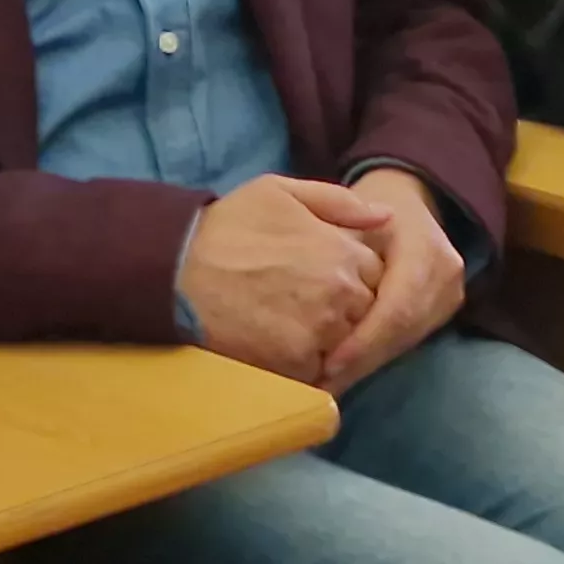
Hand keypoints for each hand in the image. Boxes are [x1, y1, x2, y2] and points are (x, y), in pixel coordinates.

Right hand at [178, 174, 388, 381]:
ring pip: (344, 344)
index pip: (374, 276)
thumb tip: (386, 217)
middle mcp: (340, 293)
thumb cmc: (228, 225)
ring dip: (326, 340)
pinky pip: (318, 372)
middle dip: (343, 311)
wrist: (176, 269)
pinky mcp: (294, 363)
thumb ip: (339, 202)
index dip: (350, 277)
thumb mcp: (281, 191)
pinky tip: (276, 345)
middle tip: (302, 304)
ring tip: (287, 325)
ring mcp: (319, 331)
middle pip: (364, 313)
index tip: (321, 278)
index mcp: (343, 252)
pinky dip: (304, 365)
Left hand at [319, 167, 465, 393]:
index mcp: (425, 245)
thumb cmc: (365, 205)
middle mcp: (447, 273)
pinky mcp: (442, 311)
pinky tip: (343, 371)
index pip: (398, 306)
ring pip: (406, 341)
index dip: (365, 340)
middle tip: (320, 386)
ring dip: (366, 366)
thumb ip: (336, 245)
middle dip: (362, 361)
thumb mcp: (345, 210)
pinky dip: (374, 358)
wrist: (403, 201)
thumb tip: (322, 296)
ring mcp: (449, 294)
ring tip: (326, 385)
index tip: (327, 364)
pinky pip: (408, 340)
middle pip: (404, 330)